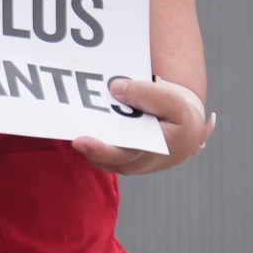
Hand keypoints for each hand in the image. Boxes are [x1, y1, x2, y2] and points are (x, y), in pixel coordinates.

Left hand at [72, 77, 213, 176]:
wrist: (183, 133)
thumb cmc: (179, 118)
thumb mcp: (174, 102)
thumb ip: (148, 94)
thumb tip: (115, 89)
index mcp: (151, 152)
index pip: (122, 154)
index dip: (99, 149)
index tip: (80, 140)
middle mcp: (132, 163)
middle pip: (101, 156)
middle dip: (84, 143)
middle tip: (68, 129)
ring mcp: (120, 162)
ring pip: (95, 153)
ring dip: (84, 136)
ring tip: (74, 113)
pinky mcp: (112, 156)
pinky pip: (94, 147)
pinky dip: (87, 133)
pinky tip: (81, 115)